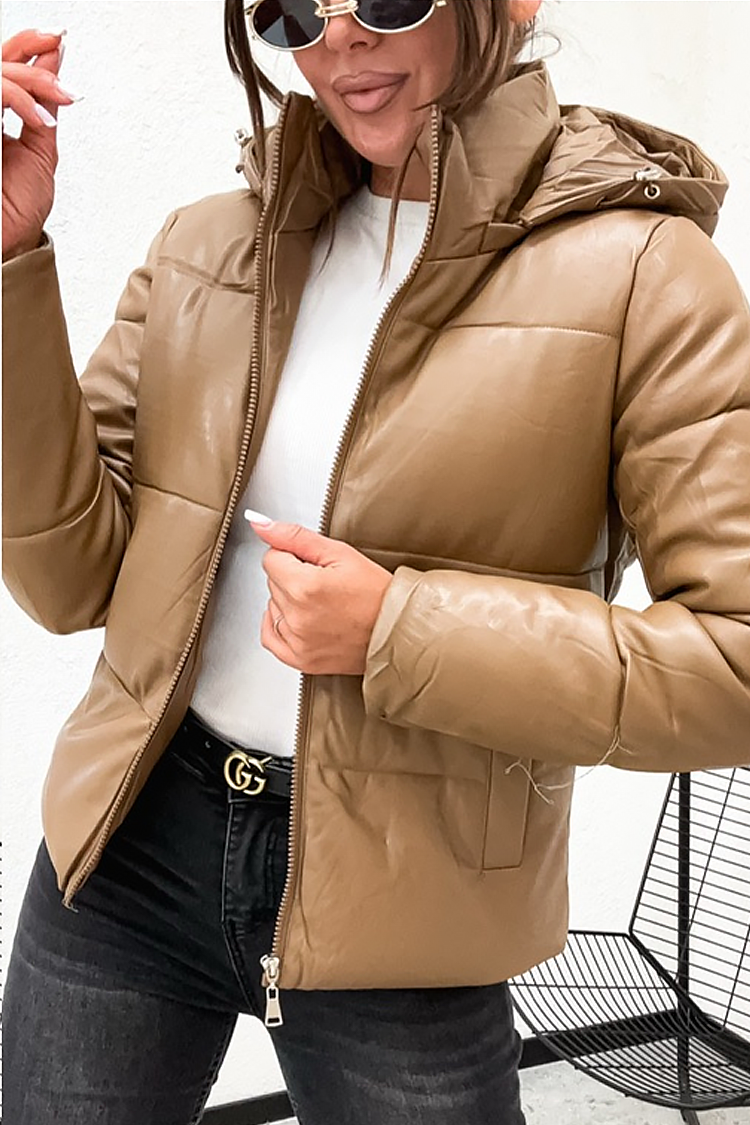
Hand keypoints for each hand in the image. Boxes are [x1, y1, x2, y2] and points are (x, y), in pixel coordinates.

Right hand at [2, 29, 77, 259]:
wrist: (9, 241)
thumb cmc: (18, 208)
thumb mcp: (41, 150)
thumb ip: (43, 107)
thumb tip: (55, 62)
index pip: (5, 63)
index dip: (28, 44)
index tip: (59, 40)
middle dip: (34, 63)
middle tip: (63, 81)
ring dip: (28, 81)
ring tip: (54, 103)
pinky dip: (16, 97)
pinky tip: (38, 117)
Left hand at [250, 519, 391, 674]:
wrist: (396, 630)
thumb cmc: (376, 593)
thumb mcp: (339, 553)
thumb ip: (294, 536)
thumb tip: (259, 523)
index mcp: (305, 587)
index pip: (272, 558)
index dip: (293, 555)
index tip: (314, 563)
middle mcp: (297, 617)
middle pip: (272, 582)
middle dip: (293, 577)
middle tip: (324, 582)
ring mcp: (298, 641)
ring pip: (272, 607)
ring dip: (289, 601)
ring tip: (321, 602)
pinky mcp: (301, 658)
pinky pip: (270, 637)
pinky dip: (278, 624)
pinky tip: (298, 617)